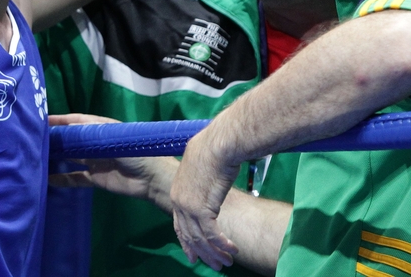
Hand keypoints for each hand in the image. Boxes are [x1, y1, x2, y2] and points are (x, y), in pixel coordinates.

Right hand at [48, 114, 158, 199]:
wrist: (151, 178)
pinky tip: (47, 179)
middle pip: (71, 139)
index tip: (42, 119)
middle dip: (55, 138)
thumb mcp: (113, 138)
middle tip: (33, 138)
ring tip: (37, 156)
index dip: (61, 119)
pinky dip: (62, 179)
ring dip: (57, 157)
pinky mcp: (96, 178)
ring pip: (71, 157)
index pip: (77, 121)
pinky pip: (75, 178)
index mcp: (101, 128)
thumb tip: (67, 129)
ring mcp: (95, 161)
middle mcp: (95, 143)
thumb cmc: (136, 151)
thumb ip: (90, 135)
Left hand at [170, 129, 239, 270]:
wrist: (219, 145)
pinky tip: (233, 250)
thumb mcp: (200, 164)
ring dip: (215, 253)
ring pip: (201, 238)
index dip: (186, 241)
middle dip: (202, 252)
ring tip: (226, 263)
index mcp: (177, 191)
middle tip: (213, 264)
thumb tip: (207, 176)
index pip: (179, 223)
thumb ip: (199, 176)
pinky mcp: (203, 209)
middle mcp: (179, 201)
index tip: (193, 254)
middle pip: (189, 235)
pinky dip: (223, 244)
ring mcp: (189, 207)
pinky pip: (213, 235)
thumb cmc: (213, 148)